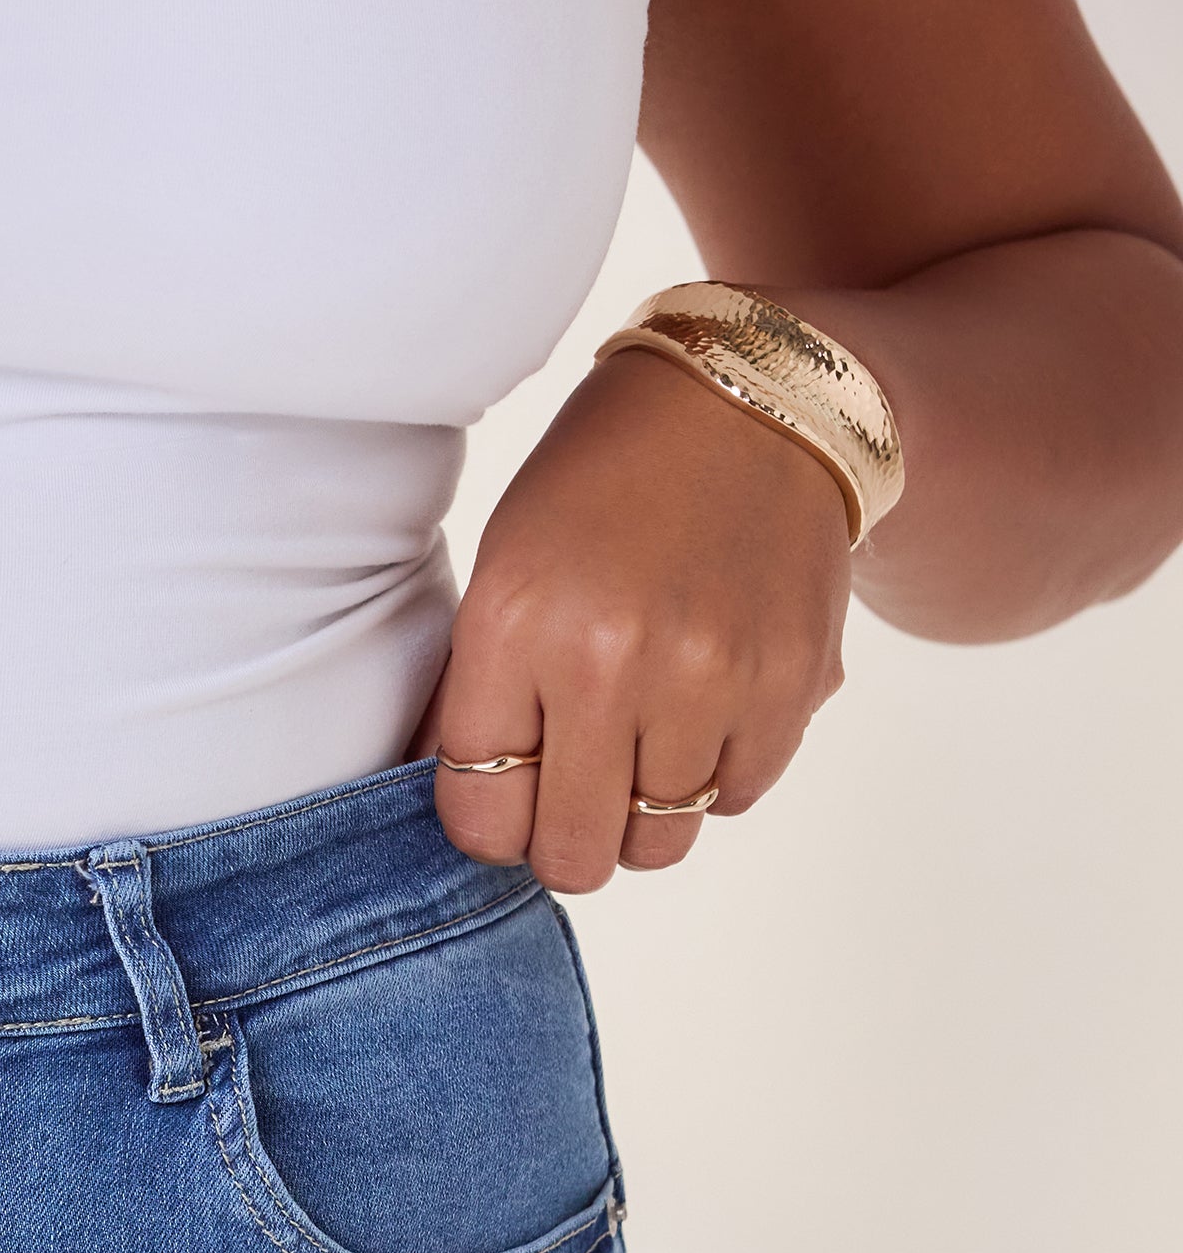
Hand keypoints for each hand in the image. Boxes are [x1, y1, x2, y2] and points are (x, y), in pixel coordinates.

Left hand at [420, 346, 853, 887]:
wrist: (744, 400)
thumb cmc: (598, 487)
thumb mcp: (502, 573)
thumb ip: (478, 696)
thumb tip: (460, 806)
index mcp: (515, 628)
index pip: (481, 812)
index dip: (487, 827)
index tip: (501, 808)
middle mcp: (612, 663)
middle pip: (574, 852)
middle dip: (562, 844)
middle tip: (568, 802)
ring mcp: (711, 679)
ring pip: (660, 841)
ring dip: (641, 812)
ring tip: (637, 743)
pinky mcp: (792, 682)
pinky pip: (736, 796)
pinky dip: (713, 776)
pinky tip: (699, 710)